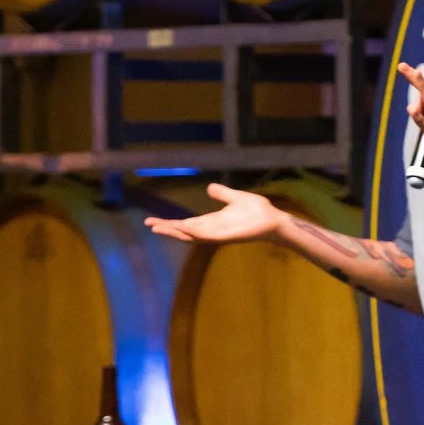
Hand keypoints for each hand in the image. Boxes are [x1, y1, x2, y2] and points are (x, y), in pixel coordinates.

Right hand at [143, 184, 282, 243]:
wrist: (273, 219)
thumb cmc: (257, 211)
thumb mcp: (234, 197)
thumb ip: (221, 193)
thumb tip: (209, 188)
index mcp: (212, 221)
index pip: (186, 224)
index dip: (170, 223)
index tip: (152, 221)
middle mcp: (212, 230)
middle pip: (184, 231)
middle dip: (167, 229)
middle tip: (150, 225)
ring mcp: (219, 234)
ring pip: (192, 235)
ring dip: (176, 232)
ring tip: (159, 227)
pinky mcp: (227, 236)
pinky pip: (207, 236)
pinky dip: (194, 233)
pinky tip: (182, 228)